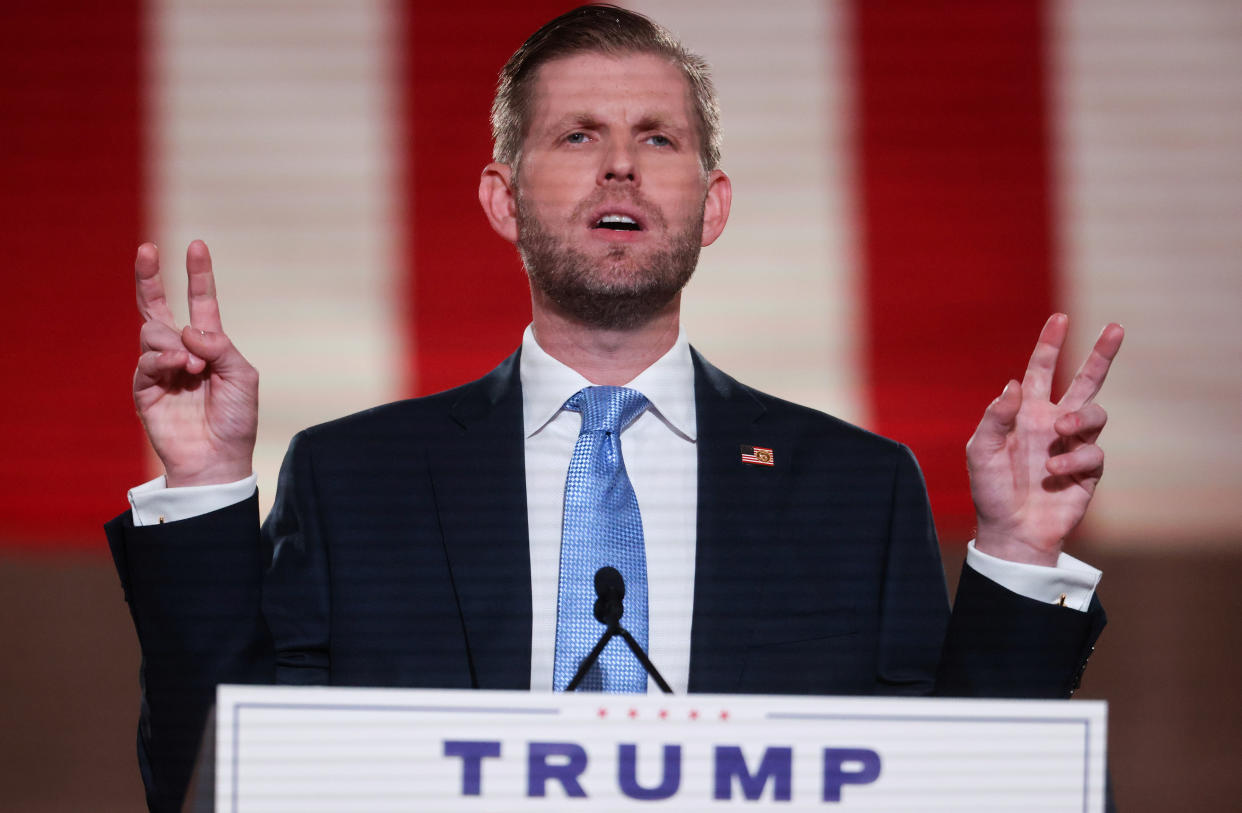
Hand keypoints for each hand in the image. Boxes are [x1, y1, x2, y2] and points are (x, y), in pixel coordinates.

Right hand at [133, 241, 257, 486]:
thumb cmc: (236, 420)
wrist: (218, 459)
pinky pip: (146, 360)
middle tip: (146, 248)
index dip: (198, 274)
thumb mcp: (243, 376)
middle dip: (150, 276)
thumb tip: (187, 329)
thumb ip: (220, 346)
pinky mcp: (145, 388)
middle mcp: (182, 350)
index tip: (196, 245)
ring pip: (152, 331)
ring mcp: (161, 368)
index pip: (200, 301)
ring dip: (174, 342)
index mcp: (209, 344)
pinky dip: (163, 359)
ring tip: (194, 366)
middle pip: (158, 305)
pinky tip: (180, 366)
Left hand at [967, 314, 1123, 565]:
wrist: (1011, 529)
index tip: (1060, 318)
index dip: (1049, 344)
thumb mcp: (981, 450)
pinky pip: (1093, 452)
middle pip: (1086, 381)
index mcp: (1026, 412)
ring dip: (1081, 417)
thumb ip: (996, 417)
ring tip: (1060, 429)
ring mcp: (1073, 445)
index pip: (1041, 370)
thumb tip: (1015, 382)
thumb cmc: (990, 489)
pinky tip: (1054, 472)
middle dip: (1101, 354)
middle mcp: (1053, 422)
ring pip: (1095, 412)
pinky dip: (1074, 458)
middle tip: (1116, 328)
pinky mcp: (1089, 469)